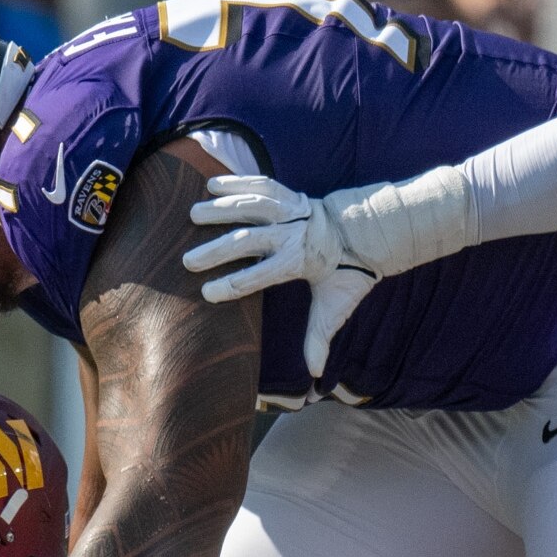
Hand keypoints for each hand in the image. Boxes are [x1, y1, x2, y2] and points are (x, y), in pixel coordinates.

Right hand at [181, 174, 381, 377]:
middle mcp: (293, 233)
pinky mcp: (291, 195)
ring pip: (252, 206)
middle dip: (217, 250)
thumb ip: (320, 337)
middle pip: (249, 239)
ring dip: (221, 209)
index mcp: (301, 261)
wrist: (367, 231)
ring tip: (193, 215)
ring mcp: (292, 211)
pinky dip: (238, 181)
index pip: (261, 276)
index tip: (206, 293)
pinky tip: (212, 184)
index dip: (233, 285)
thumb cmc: (347, 272)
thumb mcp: (336, 305)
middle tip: (188, 261)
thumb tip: (316, 374)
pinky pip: (262, 184)